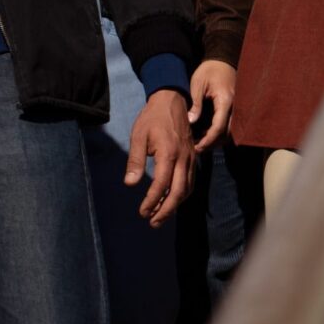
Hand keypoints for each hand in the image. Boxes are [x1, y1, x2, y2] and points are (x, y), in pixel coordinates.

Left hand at [128, 90, 194, 226]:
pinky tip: (173, 199)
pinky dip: (183, 194)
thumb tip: (130, 183)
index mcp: (168, 153)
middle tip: (153, 223)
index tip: (142, 212)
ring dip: (175, 204)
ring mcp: (191, 157)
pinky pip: (191, 180)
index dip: (151, 201)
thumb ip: (135, 160)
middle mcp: (184, 158)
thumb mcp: (138, 136)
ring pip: (188, 187)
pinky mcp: (193, 156)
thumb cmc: (152, 118)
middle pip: (179, 191)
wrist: (173, 100)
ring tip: (161, 216)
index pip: (161, 184)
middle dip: (166, 210)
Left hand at [189, 59, 236, 150]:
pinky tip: (205, 133)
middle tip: (196, 149)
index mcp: (225, 101)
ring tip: (199, 142)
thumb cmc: (209, 70)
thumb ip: (196, 103)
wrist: (222, 60)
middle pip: (227, 133)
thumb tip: (191, 122)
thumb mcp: (197, 84)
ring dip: (216, 139)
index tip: (197, 148)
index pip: (219, 127)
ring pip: (229, 131)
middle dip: (212, 143)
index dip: (208, 140)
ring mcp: (236, 107)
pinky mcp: (233, 108)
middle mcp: (234, 107)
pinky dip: (218, 132)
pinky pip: (228, 125)